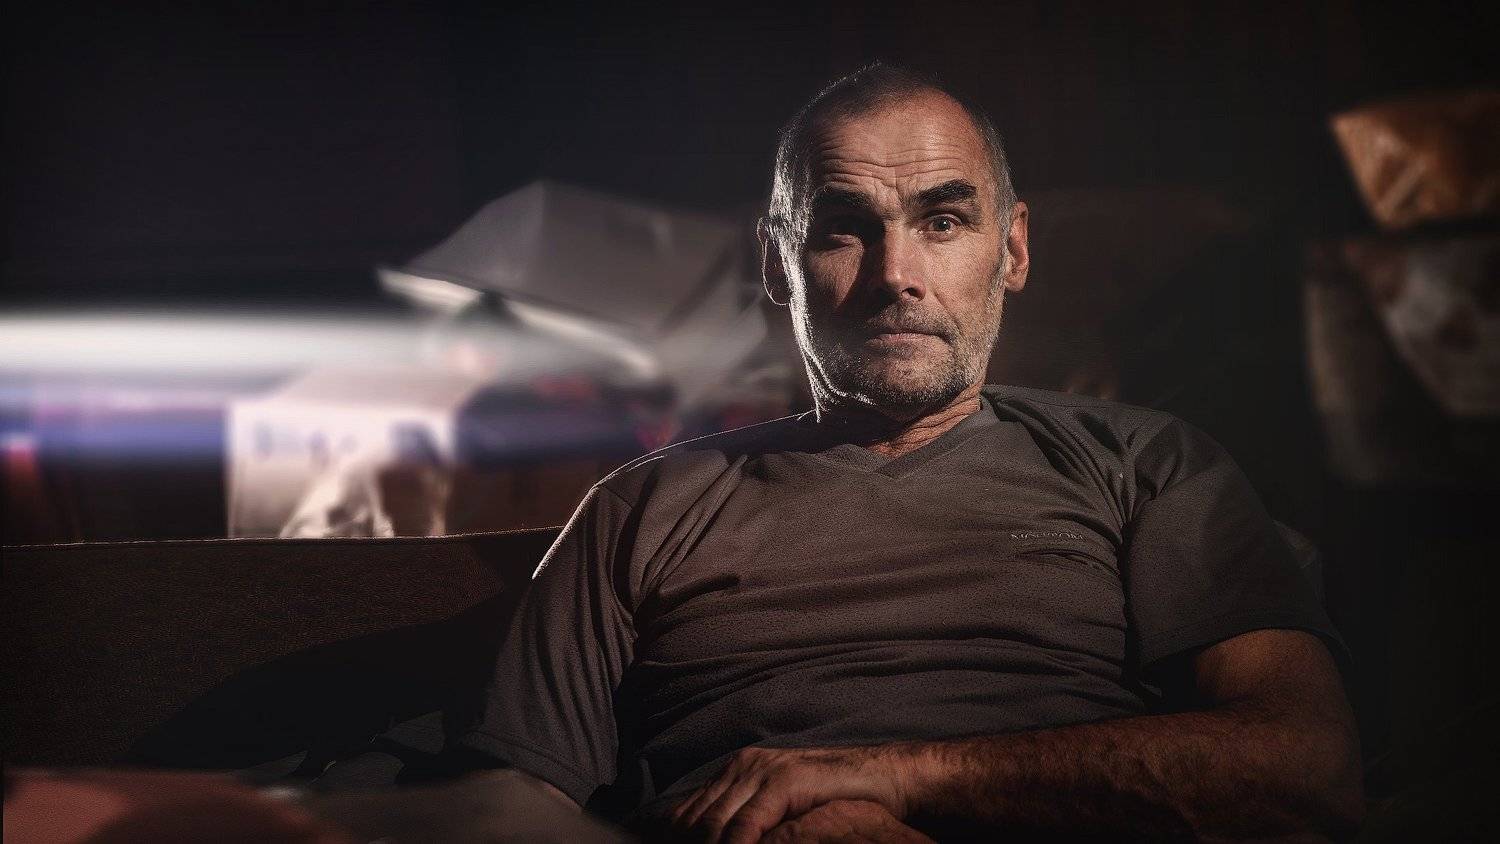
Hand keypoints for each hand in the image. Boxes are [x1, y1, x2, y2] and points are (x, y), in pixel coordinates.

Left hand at [669, 745, 918, 843]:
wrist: (881, 779)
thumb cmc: (833, 801)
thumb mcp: (780, 811)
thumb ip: (748, 821)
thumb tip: (715, 840)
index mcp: (736, 770)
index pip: (687, 813)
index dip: (675, 841)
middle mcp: (742, 765)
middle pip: (694, 820)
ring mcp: (762, 771)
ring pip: (713, 824)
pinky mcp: (783, 782)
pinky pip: (744, 826)